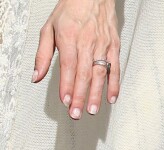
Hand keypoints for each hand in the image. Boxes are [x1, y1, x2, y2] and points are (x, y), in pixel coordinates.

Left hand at [33, 0, 119, 118]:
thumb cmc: (71, 10)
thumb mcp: (49, 28)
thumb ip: (43, 54)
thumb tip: (36, 76)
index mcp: (69, 36)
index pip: (68, 66)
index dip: (67, 85)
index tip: (65, 100)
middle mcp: (87, 41)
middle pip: (84, 74)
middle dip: (80, 96)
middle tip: (76, 113)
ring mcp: (102, 45)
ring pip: (99, 74)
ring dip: (96, 94)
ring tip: (91, 110)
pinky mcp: (114, 47)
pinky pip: (115, 69)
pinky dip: (114, 85)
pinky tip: (111, 98)